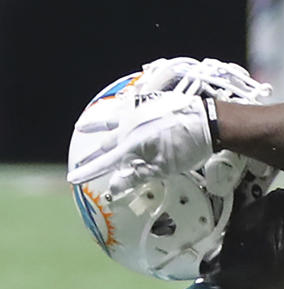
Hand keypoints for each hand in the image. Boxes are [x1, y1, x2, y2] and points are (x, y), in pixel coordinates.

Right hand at [67, 91, 214, 190]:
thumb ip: (138, 175)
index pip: (105, 163)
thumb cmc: (188, 148)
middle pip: (106, 144)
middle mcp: (128, 128)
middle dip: (93, 155)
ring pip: (110, 120)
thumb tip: (115, 186)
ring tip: (81, 127)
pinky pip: (125, 105)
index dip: (88, 171)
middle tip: (80, 162)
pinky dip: (116, 108)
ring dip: (95, 125)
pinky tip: (115, 106)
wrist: (206, 121)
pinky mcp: (147, 103)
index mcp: (132, 146)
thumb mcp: (164, 167)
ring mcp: (136, 113)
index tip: (72, 178)